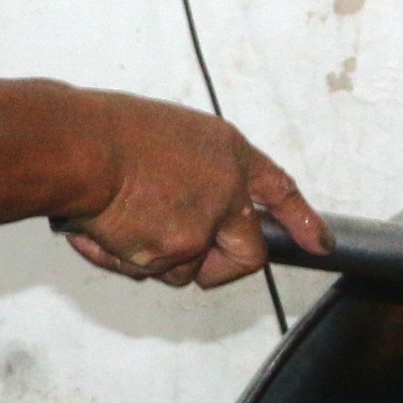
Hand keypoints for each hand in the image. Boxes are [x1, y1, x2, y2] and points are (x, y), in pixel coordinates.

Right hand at [59, 94, 326, 289]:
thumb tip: (182, 206)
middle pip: (247, 255)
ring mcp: (202, 226)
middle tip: (192, 258)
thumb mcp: (166, 132)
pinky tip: (100, 230)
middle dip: (222, 267)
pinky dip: (121, 260)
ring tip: (120, 222)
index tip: (320, 243)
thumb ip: (191, 172)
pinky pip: (146, 272)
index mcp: (227, 152)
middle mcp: (225, 191)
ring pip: (186, 269)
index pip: (278, 189)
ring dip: (157, 259)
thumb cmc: (108, 130)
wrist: (82, 146)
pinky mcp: (172, 253)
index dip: (301, 220)